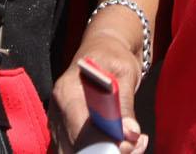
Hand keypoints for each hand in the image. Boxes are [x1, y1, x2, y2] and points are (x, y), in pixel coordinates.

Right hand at [51, 34, 148, 153]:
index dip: (106, 145)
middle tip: (137, 144)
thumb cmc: (113, 58)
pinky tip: (124, 142)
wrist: (102, 51)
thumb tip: (130, 133)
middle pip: (78, 150)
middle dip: (111, 152)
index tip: (130, 143)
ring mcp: (58, 124)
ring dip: (109, 153)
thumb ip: (124, 104)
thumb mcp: (124, 74)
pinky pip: (79, 152)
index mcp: (67, 92)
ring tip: (135, 143)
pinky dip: (103, 152)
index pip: (81, 133)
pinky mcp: (64, 133)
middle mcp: (58, 111)